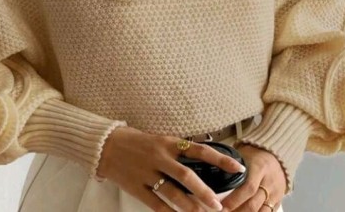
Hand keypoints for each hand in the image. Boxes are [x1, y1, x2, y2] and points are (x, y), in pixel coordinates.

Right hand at [96, 126, 246, 211]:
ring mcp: (147, 173)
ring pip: (173, 194)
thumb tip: (202, 162)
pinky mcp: (137, 187)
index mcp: (168, 143)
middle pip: (186, 176)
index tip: (238, 168)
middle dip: (204, 192)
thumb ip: (178, 150)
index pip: (199, 150)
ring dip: (191, 207)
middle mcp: (160, 157)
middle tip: (220, 205)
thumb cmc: (137, 141)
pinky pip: (156, 204)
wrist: (106, 145)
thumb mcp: (159, 139)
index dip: (220, 159)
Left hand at [219, 144, 286, 211]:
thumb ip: (231, 165)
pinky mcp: (278, 202)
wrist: (277, 156)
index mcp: (259, 168)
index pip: (248, 187)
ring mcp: (275, 194)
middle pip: (253, 204)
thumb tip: (211, 172)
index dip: (234, 200)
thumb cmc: (255, 155)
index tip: (220, 206)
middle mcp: (269, 182)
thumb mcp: (243, 155)